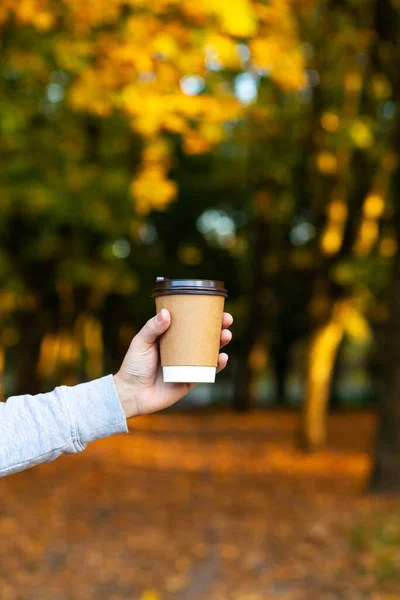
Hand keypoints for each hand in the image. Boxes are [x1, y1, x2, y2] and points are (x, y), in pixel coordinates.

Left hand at [114, 309, 232, 418]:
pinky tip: (222, 357)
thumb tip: (166, 313)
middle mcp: (181, 350)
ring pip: (209, 352)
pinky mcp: (190, 380)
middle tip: (226, 320)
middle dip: (218, 327)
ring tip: (226, 335)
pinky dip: (217, 365)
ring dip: (221, 343)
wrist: (131, 394)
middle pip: (204, 336)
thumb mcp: (141, 343)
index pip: (190, 323)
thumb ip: (152, 328)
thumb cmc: (133, 366)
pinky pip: (208, 372)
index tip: (215, 307)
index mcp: (170, 337)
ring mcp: (187, 365)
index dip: (204, 315)